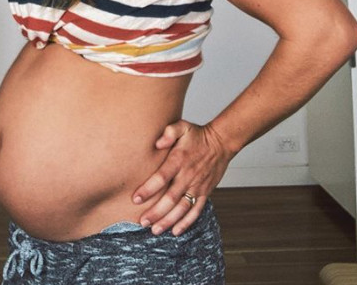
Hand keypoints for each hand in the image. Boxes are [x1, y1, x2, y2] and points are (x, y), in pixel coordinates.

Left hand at [131, 119, 234, 235]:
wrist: (221, 142)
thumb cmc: (197, 134)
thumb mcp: (182, 126)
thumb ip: (169, 132)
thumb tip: (157, 143)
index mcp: (179, 160)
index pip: (162, 177)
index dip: (149, 189)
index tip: (136, 199)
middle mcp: (188, 175)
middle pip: (171, 198)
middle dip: (156, 212)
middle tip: (142, 221)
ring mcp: (197, 186)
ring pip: (182, 208)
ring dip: (169, 220)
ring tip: (155, 230)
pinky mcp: (205, 192)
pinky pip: (196, 210)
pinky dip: (187, 222)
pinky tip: (176, 231)